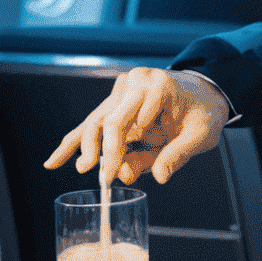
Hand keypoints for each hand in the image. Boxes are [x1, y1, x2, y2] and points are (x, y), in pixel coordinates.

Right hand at [43, 67, 227, 185]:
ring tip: (78, 169)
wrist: (207, 92)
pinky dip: (75, 141)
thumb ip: (180, 154)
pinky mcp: (118, 99)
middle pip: (105, 120)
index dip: (114, 152)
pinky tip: (54, 161)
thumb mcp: (202, 134)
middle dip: (98, 152)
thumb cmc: (205, 112)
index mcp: (156, 85)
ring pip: (95, 121)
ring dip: (82, 148)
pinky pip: (95, 121)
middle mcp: (136, 82)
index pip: (123, 122)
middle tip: (102, 178)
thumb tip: (159, 176)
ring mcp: (125, 88)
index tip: (114, 175)